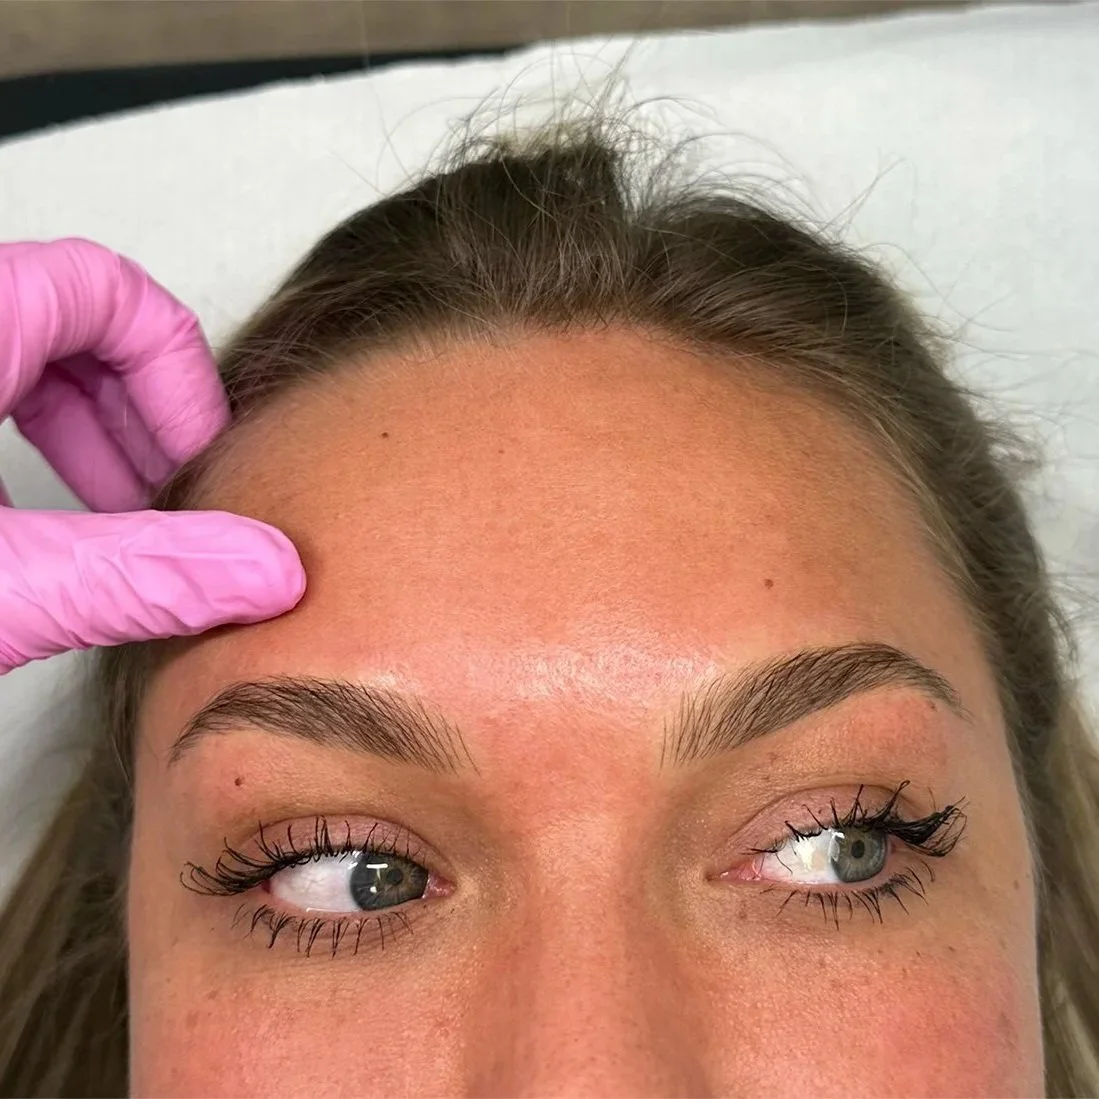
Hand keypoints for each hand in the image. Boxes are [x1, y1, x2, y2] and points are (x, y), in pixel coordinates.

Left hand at [0, 239, 305, 672]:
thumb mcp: (2, 586)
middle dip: (139, 416)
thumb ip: (138, 577)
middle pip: (75, 323)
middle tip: (164, 500)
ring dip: (93, 435)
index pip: (105, 288)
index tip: (190, 460)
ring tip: (117, 521)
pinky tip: (49, 529)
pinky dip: (35, 448)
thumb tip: (268, 574)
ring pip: (29, 358)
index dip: (174, 372)